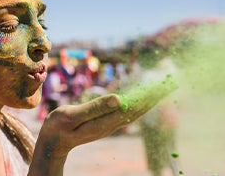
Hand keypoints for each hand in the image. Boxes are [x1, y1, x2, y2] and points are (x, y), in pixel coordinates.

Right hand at [29, 75, 177, 175]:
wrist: (53, 143)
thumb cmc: (58, 127)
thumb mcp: (72, 116)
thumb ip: (95, 108)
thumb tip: (120, 98)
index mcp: (106, 121)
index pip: (134, 107)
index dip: (149, 95)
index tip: (164, 84)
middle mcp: (112, 125)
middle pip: (139, 109)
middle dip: (155, 96)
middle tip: (171, 82)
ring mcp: (109, 125)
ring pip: (135, 111)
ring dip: (149, 99)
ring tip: (161, 88)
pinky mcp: (105, 123)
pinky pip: (127, 112)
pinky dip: (138, 103)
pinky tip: (141, 98)